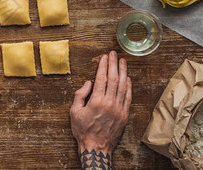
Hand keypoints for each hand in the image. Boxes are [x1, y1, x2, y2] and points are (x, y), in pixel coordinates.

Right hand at [70, 51, 131, 168]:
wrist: (96, 148)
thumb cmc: (83, 130)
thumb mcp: (74, 112)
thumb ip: (80, 95)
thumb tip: (88, 83)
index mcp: (96, 101)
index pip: (101, 78)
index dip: (103, 66)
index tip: (104, 57)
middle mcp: (109, 103)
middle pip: (113, 79)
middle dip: (114, 64)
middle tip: (114, 54)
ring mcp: (119, 109)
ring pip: (123, 86)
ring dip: (123, 72)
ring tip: (123, 61)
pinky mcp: (124, 115)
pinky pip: (128, 97)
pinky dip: (129, 86)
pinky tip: (128, 78)